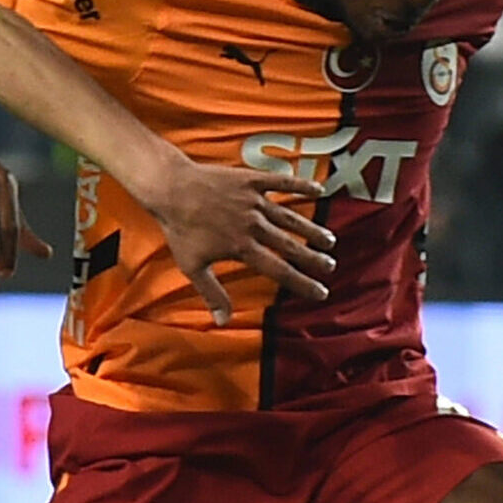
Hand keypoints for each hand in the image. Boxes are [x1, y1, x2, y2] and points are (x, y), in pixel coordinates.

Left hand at [134, 156, 335, 324]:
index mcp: (242, 248)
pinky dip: (301, 186)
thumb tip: (222, 322)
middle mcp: (253, 225)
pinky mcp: (251, 180)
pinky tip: (319, 191)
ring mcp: (254, 201)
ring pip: (290, 218)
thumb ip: (212, 294)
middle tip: (330, 266)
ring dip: (311, 229)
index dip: (302, 283)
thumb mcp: (193, 266)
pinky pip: (281, 183)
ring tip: (328, 240)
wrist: (171, 189)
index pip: (279, 270)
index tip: (321, 292)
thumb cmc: (180, 229)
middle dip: (313, 258)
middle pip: (290, 245)